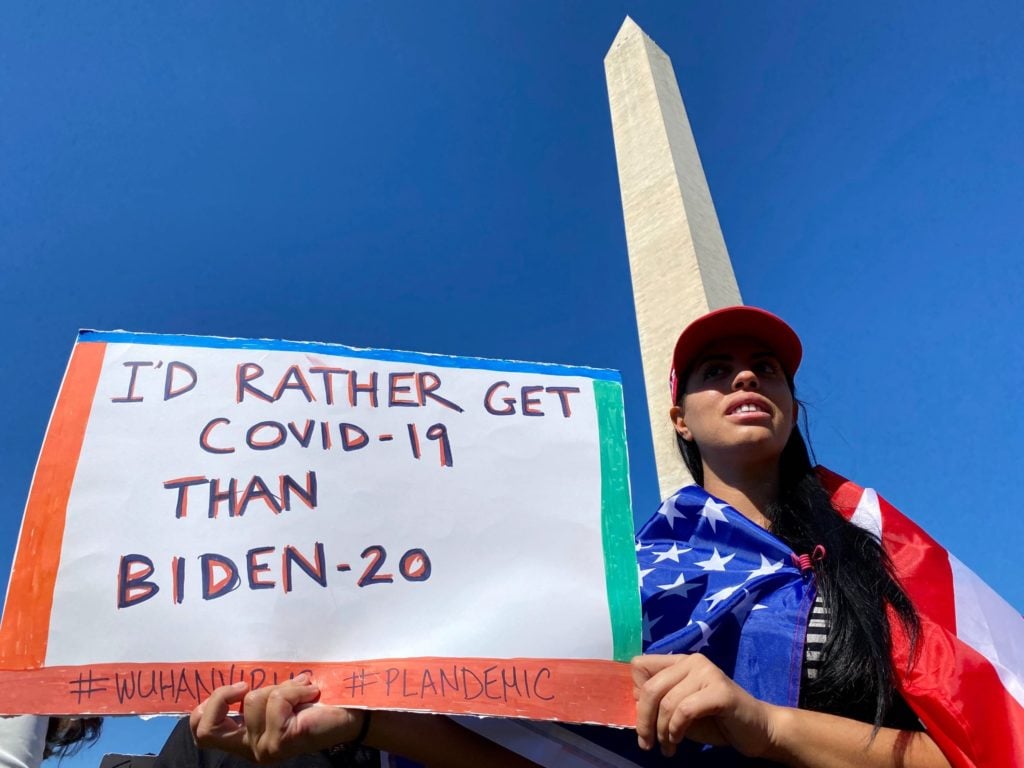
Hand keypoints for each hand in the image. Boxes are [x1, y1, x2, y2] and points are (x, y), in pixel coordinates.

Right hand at [190, 674, 364, 762]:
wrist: (350, 714)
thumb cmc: (315, 703)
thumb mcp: (278, 697)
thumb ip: (257, 695)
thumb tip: (239, 678)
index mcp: (245, 739)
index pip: (202, 733)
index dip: (207, 706)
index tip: (236, 687)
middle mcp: (250, 749)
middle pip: (207, 731)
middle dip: (220, 697)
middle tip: (244, 686)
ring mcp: (264, 749)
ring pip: (253, 701)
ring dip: (281, 686)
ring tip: (302, 690)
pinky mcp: (282, 741)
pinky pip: (277, 701)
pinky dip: (295, 689)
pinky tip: (310, 694)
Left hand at [632, 653, 777, 758]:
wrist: (758, 730)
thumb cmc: (716, 721)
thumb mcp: (679, 711)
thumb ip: (659, 701)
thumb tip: (634, 699)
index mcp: (680, 662)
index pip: (640, 666)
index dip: (636, 694)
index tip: (641, 720)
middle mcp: (692, 661)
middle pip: (650, 686)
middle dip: (644, 720)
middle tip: (647, 743)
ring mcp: (707, 672)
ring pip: (666, 702)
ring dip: (662, 732)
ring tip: (667, 748)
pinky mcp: (720, 691)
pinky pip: (685, 710)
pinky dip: (676, 730)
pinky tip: (677, 742)